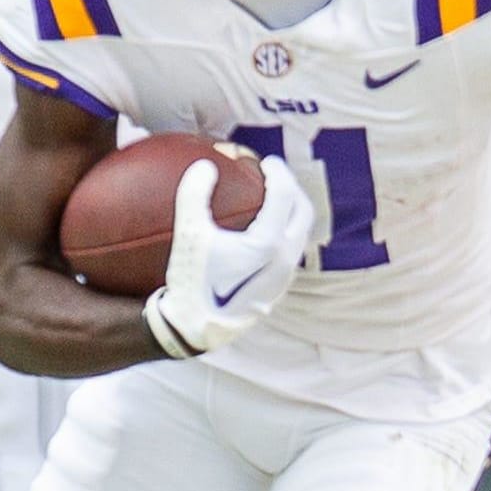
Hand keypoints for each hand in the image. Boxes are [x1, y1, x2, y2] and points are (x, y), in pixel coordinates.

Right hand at [144, 157, 314, 355]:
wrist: (195, 327)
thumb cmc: (191, 280)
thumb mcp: (188, 234)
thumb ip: (194, 194)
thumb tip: (205, 166)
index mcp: (268, 243)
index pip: (284, 194)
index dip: (277, 172)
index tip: (266, 162)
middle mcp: (284, 260)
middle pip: (303, 212)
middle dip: (292, 189)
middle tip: (274, 176)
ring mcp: (284, 278)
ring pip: (299, 235)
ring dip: (290, 212)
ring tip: (271, 200)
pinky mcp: (277, 291)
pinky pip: (289, 254)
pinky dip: (282, 233)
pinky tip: (261, 233)